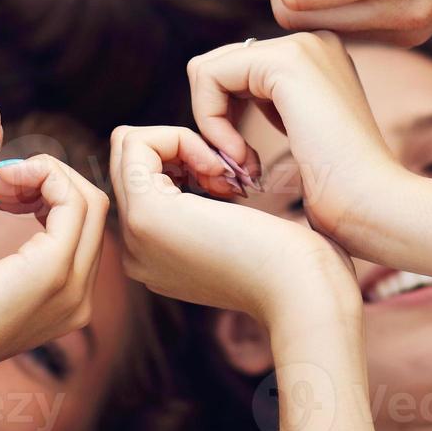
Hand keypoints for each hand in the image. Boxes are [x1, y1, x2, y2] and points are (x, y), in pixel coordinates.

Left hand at [0, 155, 110, 383]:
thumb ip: (8, 258)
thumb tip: (10, 215)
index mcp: (65, 299)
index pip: (84, 225)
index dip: (49, 191)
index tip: (0, 187)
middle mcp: (79, 296)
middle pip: (93, 207)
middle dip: (49, 176)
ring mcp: (70, 286)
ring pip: (88, 199)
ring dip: (44, 173)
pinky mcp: (51, 270)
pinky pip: (71, 201)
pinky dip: (41, 175)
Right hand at [110, 124, 357, 322]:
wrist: (303, 291)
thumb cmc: (289, 261)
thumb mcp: (231, 235)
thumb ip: (200, 215)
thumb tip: (189, 174)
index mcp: (150, 256)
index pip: (138, 180)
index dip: (180, 161)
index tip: (226, 180)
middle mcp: (133, 248)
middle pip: (128, 161)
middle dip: (178, 149)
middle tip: (224, 175)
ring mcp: (133, 233)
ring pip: (128, 147)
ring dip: (181, 144)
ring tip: (222, 176)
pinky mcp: (146, 212)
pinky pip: (137, 143)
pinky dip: (180, 139)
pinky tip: (217, 170)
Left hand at [185, 33, 408, 247]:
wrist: (374, 204)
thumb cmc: (340, 190)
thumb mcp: (301, 133)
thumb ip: (272, 104)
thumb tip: (221, 89)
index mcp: (318, 56)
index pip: (236, 69)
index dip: (225, 117)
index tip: (246, 161)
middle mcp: (311, 41)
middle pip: (218, 65)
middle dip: (215, 117)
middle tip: (241, 164)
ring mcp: (301, 45)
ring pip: (207, 70)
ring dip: (212, 123)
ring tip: (244, 163)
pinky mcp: (284, 60)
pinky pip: (208, 76)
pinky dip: (211, 121)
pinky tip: (243, 156)